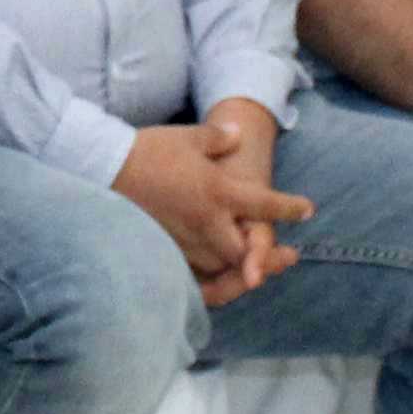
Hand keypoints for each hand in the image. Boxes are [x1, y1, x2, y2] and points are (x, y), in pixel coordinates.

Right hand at [115, 100, 306, 302]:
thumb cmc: (149, 150)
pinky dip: (209, 278)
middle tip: (289, 256)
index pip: (264, 204)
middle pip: (246, 250)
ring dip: (240, 267)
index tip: (307, 210)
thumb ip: (218, 139)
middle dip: (269, 256)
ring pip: (221, 265)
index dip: (289, 208)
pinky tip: (215, 276)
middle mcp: (206, 221)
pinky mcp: (164, 250)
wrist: (105, 168)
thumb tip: (237, 135)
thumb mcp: (188, 137)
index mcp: (218, 192)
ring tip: (256, 268)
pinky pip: (193, 274)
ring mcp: (184, 240)